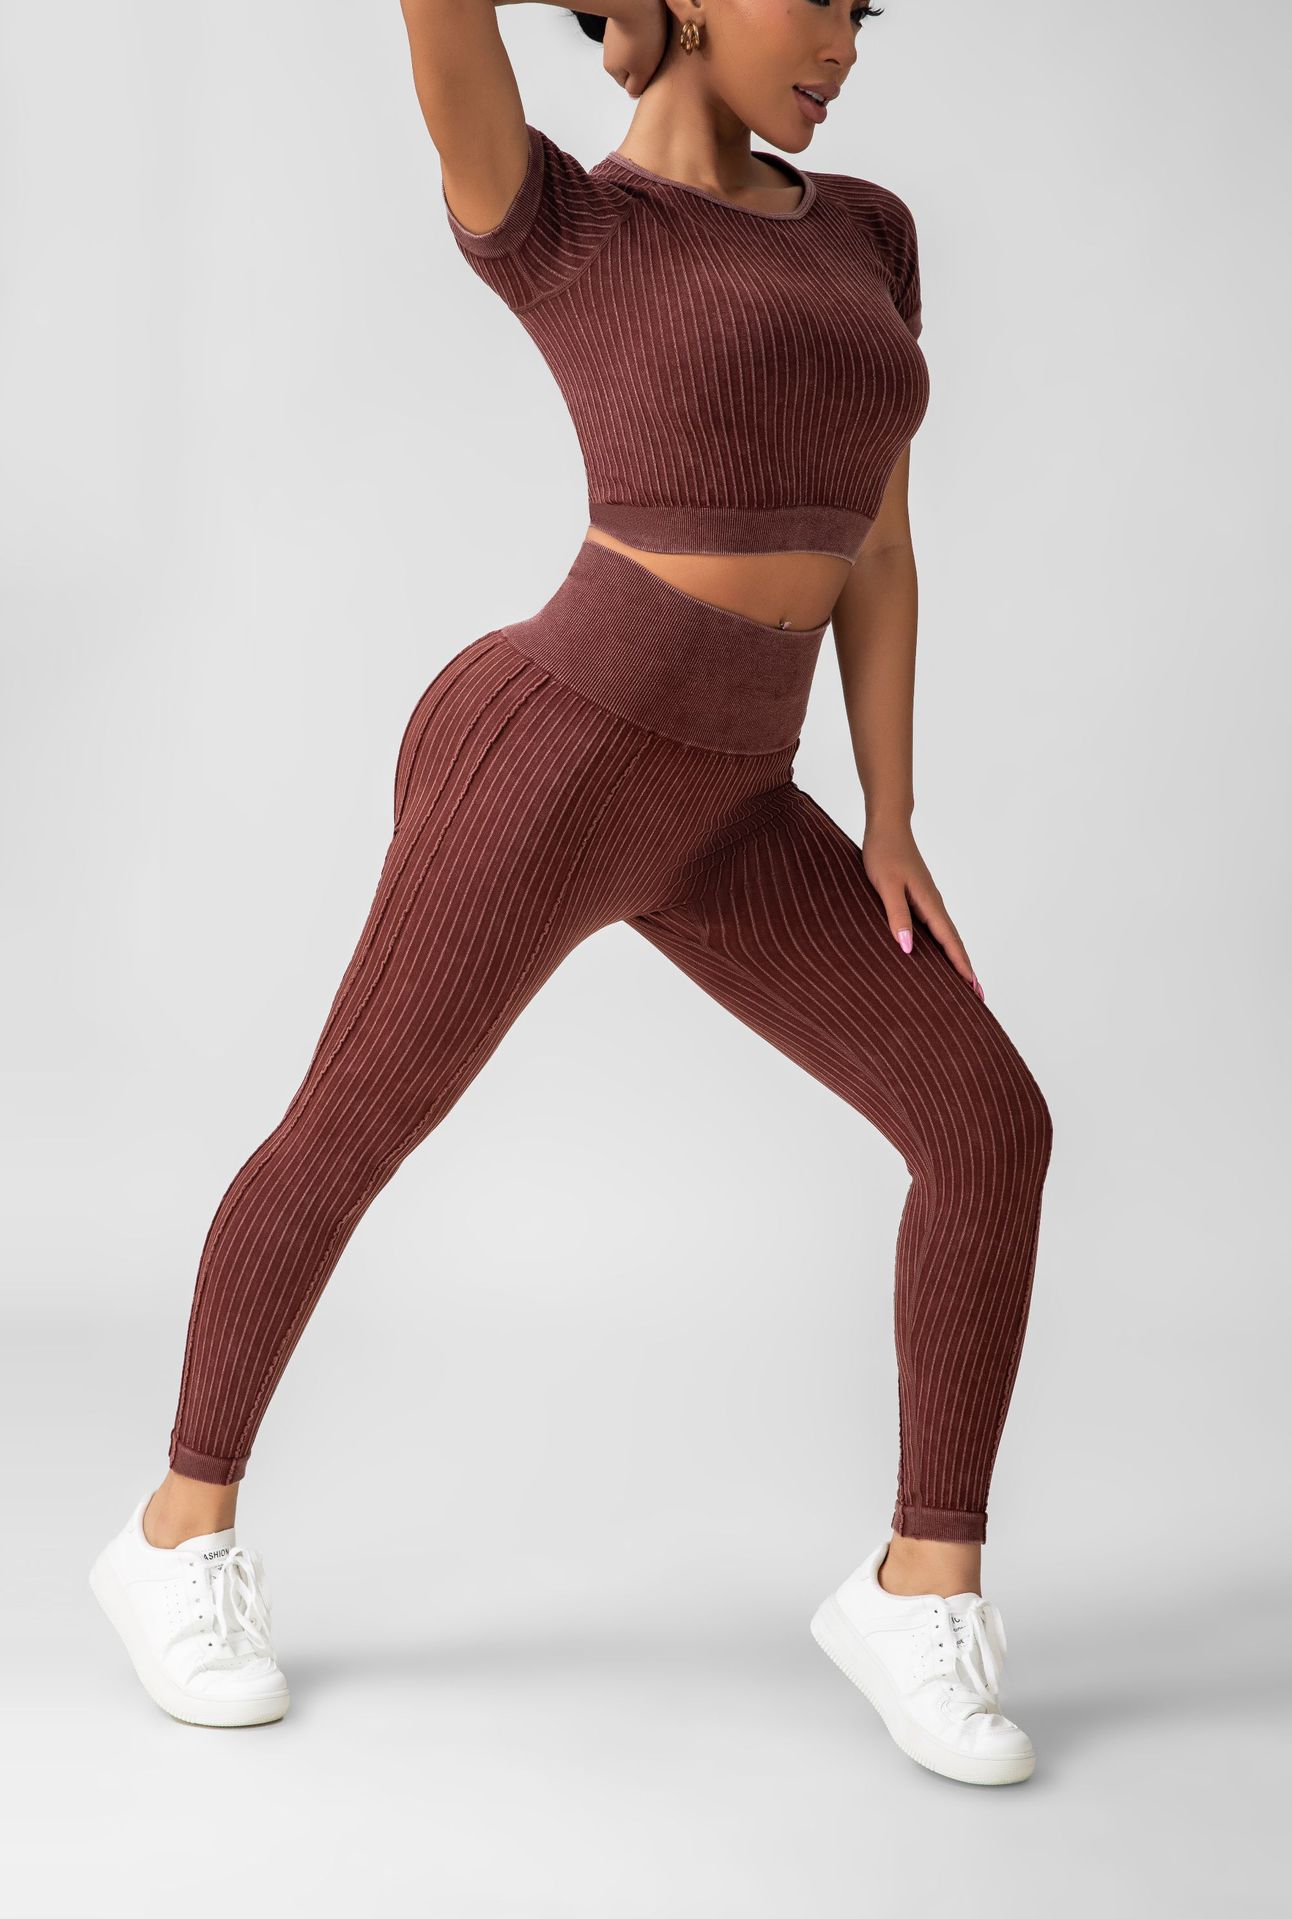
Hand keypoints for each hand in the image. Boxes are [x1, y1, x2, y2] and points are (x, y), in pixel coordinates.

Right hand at [602, 0, 669, 97]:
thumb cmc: (642, 36)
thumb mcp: (643, 71)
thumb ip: (637, 87)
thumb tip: (633, 94)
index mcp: (612, 68)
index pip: (630, 84)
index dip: (644, 79)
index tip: (654, 70)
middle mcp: (609, 51)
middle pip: (631, 65)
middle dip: (645, 62)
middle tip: (658, 54)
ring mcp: (613, 33)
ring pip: (634, 47)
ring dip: (646, 44)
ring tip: (657, 37)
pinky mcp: (621, 17)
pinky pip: (635, 30)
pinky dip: (644, 29)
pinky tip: (653, 25)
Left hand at [861, 818, 985, 1001]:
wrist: (887, 827)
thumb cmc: (883, 854)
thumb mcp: (886, 886)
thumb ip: (897, 915)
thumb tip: (909, 948)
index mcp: (929, 903)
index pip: (950, 941)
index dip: (961, 966)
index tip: (974, 988)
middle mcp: (933, 904)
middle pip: (954, 942)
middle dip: (965, 969)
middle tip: (978, 995)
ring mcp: (928, 901)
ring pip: (945, 936)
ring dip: (955, 958)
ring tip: (962, 981)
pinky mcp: (920, 898)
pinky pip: (935, 928)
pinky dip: (942, 945)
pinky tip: (936, 954)